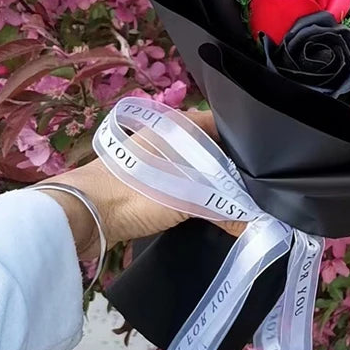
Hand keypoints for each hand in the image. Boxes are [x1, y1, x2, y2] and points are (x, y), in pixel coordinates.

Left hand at [37, 109, 244, 259]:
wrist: (82, 213)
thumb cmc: (138, 192)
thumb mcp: (189, 201)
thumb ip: (225, 210)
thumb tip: (254, 226)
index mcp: (184, 123)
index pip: (230, 128)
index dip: (250, 148)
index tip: (267, 170)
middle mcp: (172, 133)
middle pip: (215, 150)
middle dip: (233, 171)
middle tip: (257, 191)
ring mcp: (157, 155)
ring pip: (198, 168)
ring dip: (213, 186)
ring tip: (237, 203)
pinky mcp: (147, 178)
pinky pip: (182, 182)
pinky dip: (195, 194)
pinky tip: (208, 211)